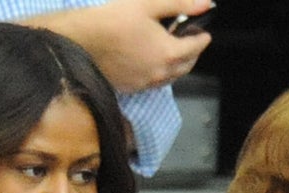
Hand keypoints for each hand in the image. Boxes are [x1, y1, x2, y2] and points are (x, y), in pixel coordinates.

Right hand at [34, 0, 212, 91]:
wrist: (83, 40)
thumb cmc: (114, 20)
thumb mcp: (149, 4)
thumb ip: (180, 4)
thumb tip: (205, 4)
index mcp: (168, 53)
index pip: (196, 48)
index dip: (202, 37)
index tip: (203, 31)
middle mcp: (160, 74)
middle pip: (186, 66)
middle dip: (193, 53)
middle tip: (191, 40)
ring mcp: (145, 84)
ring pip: (171, 77)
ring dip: (177, 65)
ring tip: (174, 51)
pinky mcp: (132, 88)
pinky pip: (154, 83)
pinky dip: (161, 73)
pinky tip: (154, 61)